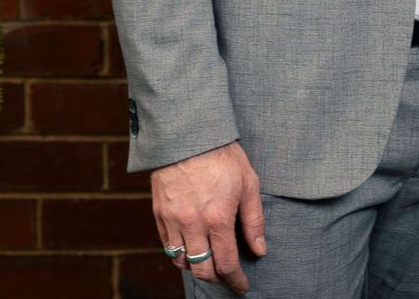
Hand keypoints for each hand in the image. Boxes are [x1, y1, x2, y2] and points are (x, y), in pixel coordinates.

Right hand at [153, 140, 265, 293]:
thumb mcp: (249, 182)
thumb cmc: (223, 155)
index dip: (235, 280)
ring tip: (210, 264)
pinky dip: (179, 255)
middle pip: (202, 270)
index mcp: (218, 218)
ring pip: (182, 262)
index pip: (226, 263)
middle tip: (227, 278)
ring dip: (197, 269)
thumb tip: (259, 249)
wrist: (189, 134)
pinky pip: (167, 247)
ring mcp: (173, 221)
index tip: (242, 287)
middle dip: (217, 279)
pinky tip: (191, 250)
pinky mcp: (159, 214)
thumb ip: (254, 219)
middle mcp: (193, 225)